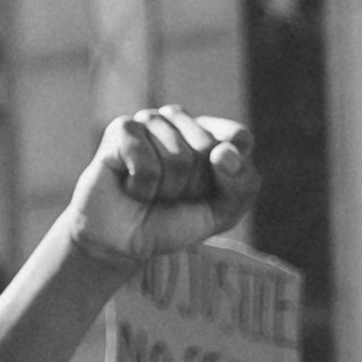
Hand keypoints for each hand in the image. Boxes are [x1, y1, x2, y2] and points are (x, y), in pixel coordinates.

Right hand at [62, 107, 256, 264]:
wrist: (120, 241)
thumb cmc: (170, 222)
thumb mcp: (221, 213)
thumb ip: (242, 185)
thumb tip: (222, 152)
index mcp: (208, 132)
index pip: (238, 137)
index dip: (228, 173)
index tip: (207, 192)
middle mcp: (179, 120)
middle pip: (208, 148)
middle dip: (192, 186)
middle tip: (170, 195)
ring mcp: (149, 120)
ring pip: (178, 157)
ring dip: (165, 190)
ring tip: (148, 192)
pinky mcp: (121, 129)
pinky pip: (147, 164)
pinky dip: (142, 188)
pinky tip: (130, 187)